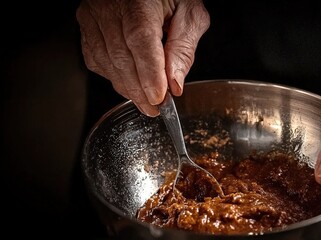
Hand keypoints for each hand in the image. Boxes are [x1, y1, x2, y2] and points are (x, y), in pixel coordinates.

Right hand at [76, 0, 209, 115]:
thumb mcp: (190, 14)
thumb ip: (183, 48)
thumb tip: (175, 84)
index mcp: (138, 0)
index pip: (140, 40)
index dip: (149, 73)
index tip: (159, 97)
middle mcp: (110, 5)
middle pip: (121, 56)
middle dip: (139, 89)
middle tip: (156, 108)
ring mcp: (93, 15)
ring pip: (105, 61)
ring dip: (126, 87)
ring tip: (145, 101)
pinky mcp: (87, 24)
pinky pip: (95, 58)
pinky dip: (112, 76)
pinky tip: (128, 83)